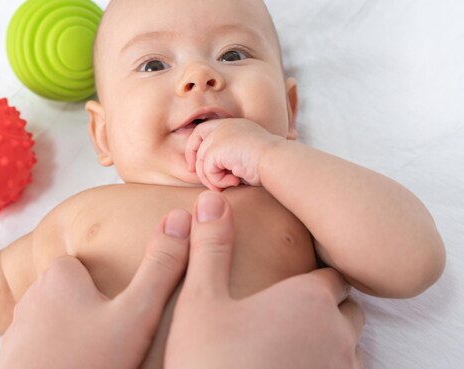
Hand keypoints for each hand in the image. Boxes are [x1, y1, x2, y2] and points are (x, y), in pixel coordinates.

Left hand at [0, 209, 191, 368]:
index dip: (108, 288)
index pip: (86, 266)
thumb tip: (180, 218)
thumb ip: (160, 269)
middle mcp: (32, 296)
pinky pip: (42, 348)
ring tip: (96, 357)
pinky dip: (57, 356)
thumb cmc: (88, 362)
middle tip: (113, 338)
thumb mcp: (137, 314)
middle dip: (91, 312)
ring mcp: (18, 330)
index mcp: (60, 275)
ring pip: (57, 323)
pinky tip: (77, 366)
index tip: (122, 311)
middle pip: (73, 294)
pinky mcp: (13, 359)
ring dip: (74, 336)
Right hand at [165, 191, 364, 368]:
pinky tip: (290, 365)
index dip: (314, 274)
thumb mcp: (202, 299)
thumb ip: (211, 246)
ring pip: (349, 346)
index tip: (295, 277)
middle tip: (291, 307)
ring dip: (329, 339)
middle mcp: (336, 336)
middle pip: (346, 309)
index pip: (331, 276)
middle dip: (326, 305)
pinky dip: (325, 365)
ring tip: (293, 339)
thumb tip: (210, 199)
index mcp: (308, 300)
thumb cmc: (210, 359)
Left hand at [185, 118, 283, 190]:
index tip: (195, 162)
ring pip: (201, 159)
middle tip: (196, 175)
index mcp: (234, 125)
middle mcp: (226, 126)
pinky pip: (207, 169)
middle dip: (194, 159)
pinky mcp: (216, 148)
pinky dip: (218, 181)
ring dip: (210, 178)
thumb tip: (211, 173)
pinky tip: (234, 182)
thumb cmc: (268, 164)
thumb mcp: (245, 157)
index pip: (205, 129)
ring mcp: (220, 135)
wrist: (277, 161)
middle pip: (196, 138)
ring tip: (226, 186)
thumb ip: (228, 158)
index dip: (196, 144)